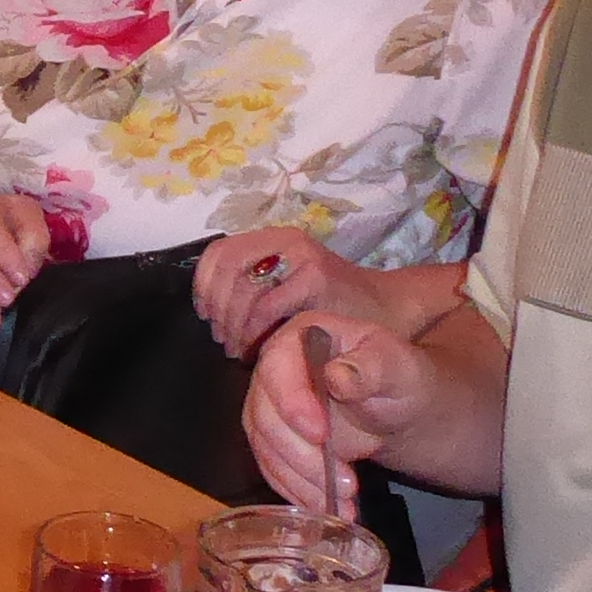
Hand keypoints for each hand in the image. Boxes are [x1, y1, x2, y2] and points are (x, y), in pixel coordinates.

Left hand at [195, 229, 377, 358]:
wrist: (388, 308)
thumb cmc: (333, 305)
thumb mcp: (287, 287)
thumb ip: (253, 288)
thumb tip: (209, 308)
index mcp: (273, 240)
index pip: (218, 253)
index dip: (204, 285)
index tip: (205, 315)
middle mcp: (285, 241)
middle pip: (225, 269)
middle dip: (217, 309)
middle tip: (222, 339)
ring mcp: (301, 258)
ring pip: (241, 289)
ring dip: (232, 325)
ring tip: (238, 349)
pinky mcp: (316, 279)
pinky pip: (266, 308)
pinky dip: (253, 333)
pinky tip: (258, 351)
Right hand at [240, 310, 428, 513]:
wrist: (400, 406)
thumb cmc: (403, 379)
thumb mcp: (401, 369)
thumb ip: (375, 367)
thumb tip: (336, 376)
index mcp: (302, 337)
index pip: (277, 365)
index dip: (291, 401)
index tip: (320, 435)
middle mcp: (276, 370)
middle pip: (263, 413)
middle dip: (300, 455)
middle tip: (345, 482)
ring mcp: (272, 406)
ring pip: (265, 447)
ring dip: (301, 480)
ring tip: (344, 502)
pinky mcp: (275, 440)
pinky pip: (273, 468)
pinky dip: (298, 491)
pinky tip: (330, 506)